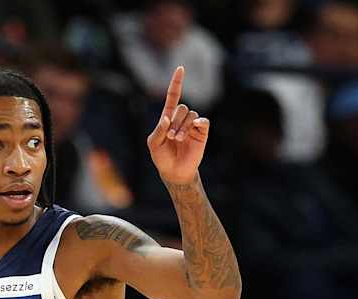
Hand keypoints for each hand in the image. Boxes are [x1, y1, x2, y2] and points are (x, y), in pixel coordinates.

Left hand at [147, 67, 209, 185]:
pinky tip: (195, 128)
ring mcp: (192, 126)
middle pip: (183, 108)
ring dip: (184, 127)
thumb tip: (167, 118)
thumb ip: (158, 130)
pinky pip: (203, 122)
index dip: (177, 83)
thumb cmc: (162, 157)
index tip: (180, 68)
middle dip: (176, 121)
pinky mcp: (202, 133)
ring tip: (178, 139)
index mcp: (168, 118)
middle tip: (172, 136)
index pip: (173, 96)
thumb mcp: (153, 144)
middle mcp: (181, 119)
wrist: (174, 171)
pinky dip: (199, 123)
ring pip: (191, 115)